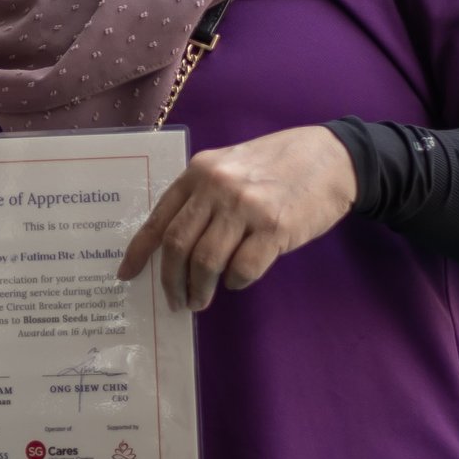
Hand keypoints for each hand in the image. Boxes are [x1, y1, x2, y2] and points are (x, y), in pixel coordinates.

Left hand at [118, 125, 356, 310]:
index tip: (127, 276)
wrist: (332, 157)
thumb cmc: (276, 165)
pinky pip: (244, 268)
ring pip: (207, 261)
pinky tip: (237, 281)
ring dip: (200, 289)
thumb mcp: (228, 167)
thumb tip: (173, 244)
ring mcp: (245, 207)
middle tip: (175, 300)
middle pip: (178, 245)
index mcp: (198, 173)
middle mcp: (216, 187)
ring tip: (200, 300)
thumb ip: (201, 196)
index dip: (139, 252)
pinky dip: (236, 281)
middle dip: (171, 280)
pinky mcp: (275, 227)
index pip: (158, 219)